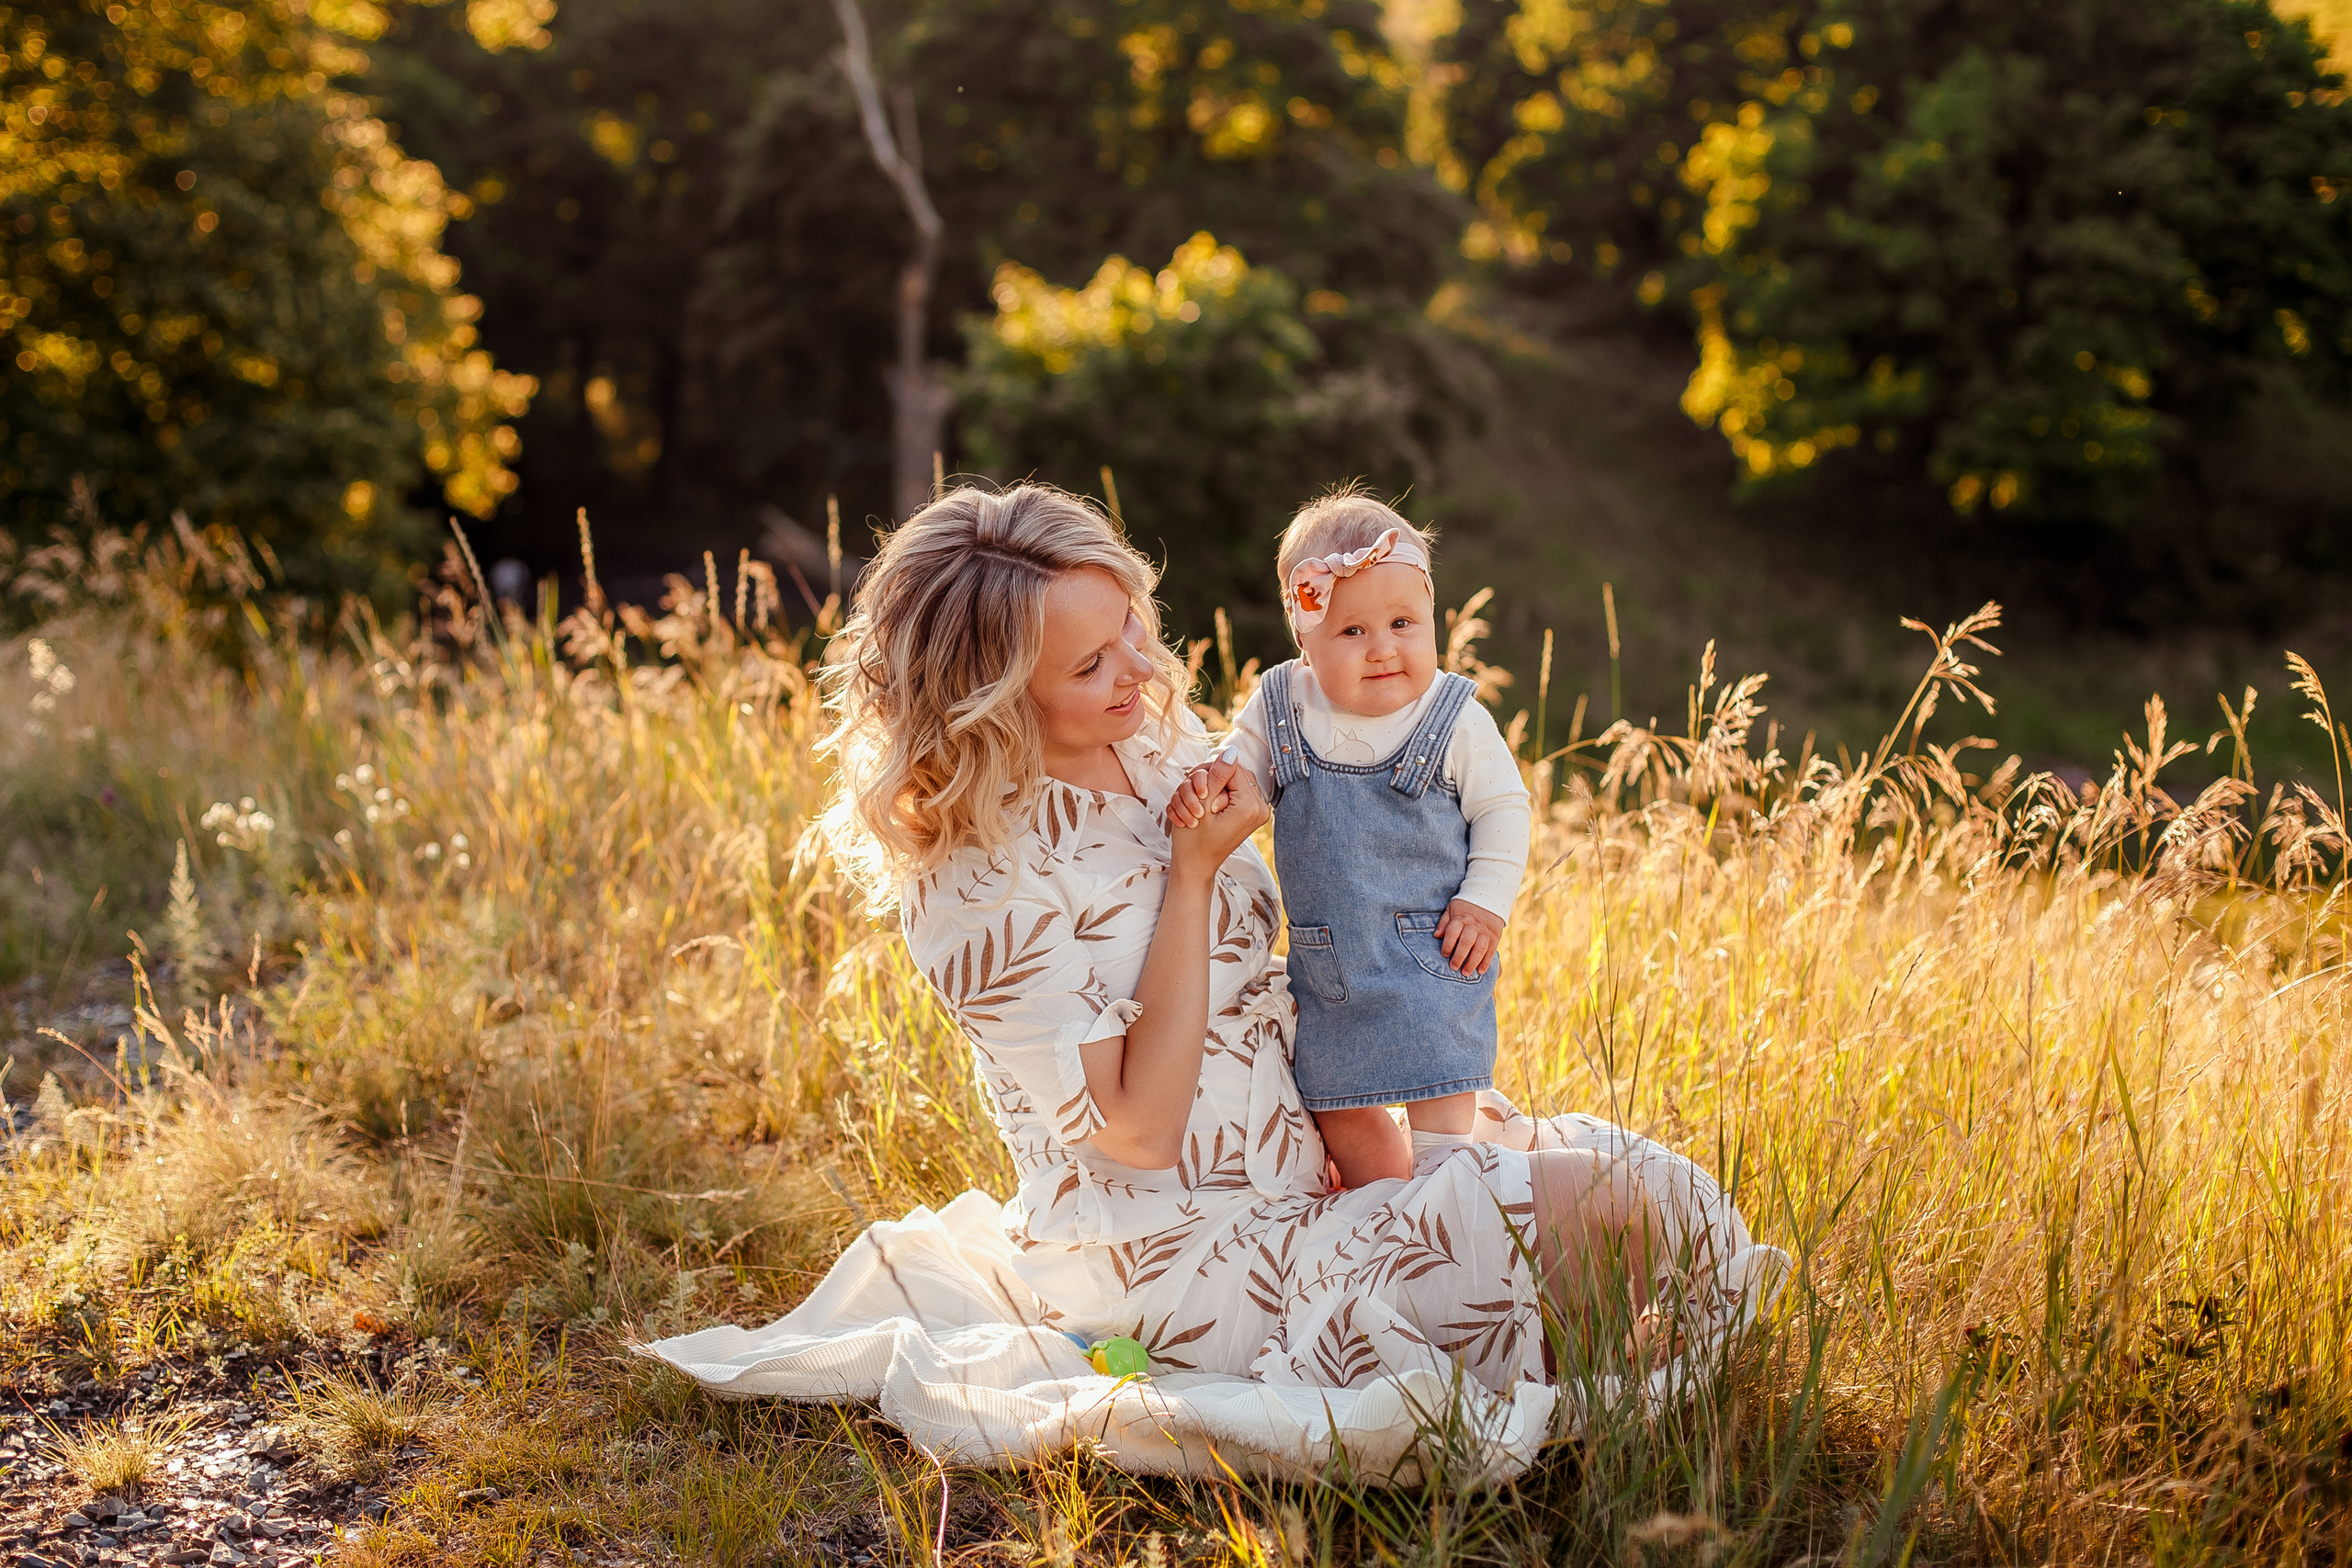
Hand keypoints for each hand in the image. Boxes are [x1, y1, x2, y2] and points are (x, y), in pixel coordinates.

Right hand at [1168, 765, 1265, 880]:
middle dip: (1210, 780)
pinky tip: (1203, 810)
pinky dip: (1215, 795)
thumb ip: (1218, 777)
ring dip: (1210, 788)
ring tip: (1196, 808)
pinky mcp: (1249, 812)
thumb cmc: (1194, 841)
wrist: (1195, 866)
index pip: (1232, 768)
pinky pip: (1233, 790)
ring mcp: (1256, 811)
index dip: (1210, 774)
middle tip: (1194, 799)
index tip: (1197, 793)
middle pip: (1234, 772)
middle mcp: (1260, 808)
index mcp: (1252, 807)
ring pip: (1231, 780)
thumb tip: (1232, 751)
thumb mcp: (1202, 805)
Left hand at [1435, 898, 1504, 975]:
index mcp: (1461, 918)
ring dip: (1472, 962)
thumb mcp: (1451, 909)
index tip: (1444, 954)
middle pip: (1466, 942)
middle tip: (1453, 967)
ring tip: (1465, 973)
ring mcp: (1485, 932)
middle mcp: (1474, 925)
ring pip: (1480, 948)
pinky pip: (1491, 951)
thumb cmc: (1465, 908)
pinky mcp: (1494, 937)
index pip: (1453, 931)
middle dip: (1459, 956)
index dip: (1447, 944)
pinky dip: (1486, 962)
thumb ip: (1444, 922)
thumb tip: (1436, 935)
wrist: (1488, 901)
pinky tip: (1480, 971)